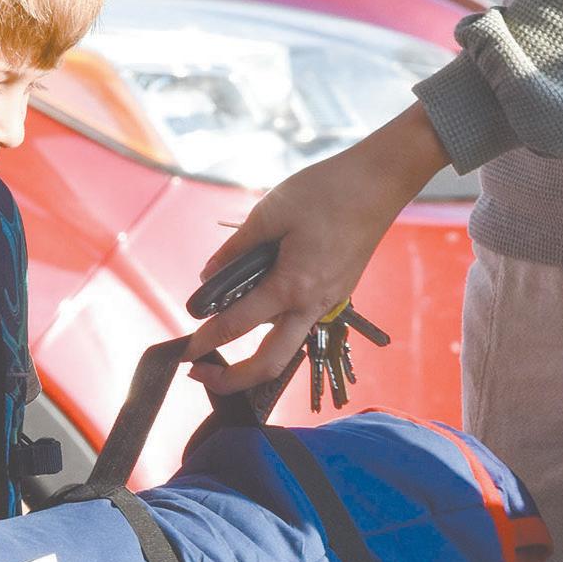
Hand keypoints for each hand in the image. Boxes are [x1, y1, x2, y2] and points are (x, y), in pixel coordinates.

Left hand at [185, 104, 448, 393]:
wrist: (380, 182)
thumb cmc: (328, 190)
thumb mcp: (271, 211)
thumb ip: (236, 248)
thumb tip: (208, 276)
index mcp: (292, 285)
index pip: (236, 326)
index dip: (204, 341)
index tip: (182, 354)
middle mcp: (312, 305)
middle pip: (268, 364)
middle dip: (232, 379)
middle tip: (200, 374)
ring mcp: (327, 303)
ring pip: (285, 348)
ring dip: (253, 357)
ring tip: (221, 343)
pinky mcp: (334, 294)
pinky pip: (298, 324)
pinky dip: (272, 329)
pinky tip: (254, 312)